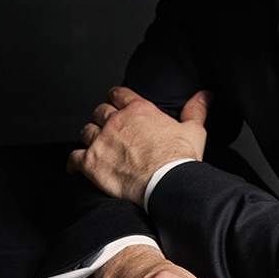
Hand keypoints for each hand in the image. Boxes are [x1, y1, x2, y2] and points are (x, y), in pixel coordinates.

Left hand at [68, 87, 209, 203]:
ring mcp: (101, 141)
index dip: (115, 97)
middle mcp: (116, 121)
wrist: (166, 184)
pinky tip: (75, 167)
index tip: (115, 102)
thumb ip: (196, 109)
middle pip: (99, 111)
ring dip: (89, 137)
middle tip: (106, 128)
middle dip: (101, 118)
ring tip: (94, 145)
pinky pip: (73, 158)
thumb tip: (205, 95)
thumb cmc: (179, 160)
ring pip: (85, 131)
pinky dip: (73, 162)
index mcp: (139, 110)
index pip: (118, 93)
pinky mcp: (91, 163)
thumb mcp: (194, 130)